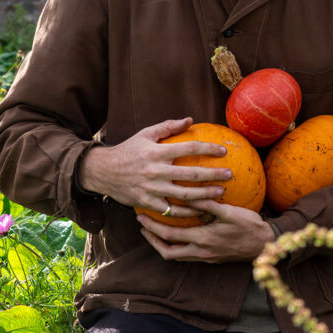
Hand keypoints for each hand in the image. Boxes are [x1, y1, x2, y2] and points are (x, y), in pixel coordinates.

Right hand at [76, 117, 231, 214]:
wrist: (102, 171)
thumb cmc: (128, 151)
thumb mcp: (145, 134)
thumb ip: (168, 127)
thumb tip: (190, 120)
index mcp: (157, 152)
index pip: (188, 148)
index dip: (208, 149)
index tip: (223, 151)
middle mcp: (156, 170)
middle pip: (191, 174)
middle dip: (213, 174)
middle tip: (229, 175)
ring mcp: (152, 188)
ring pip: (184, 195)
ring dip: (205, 195)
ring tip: (220, 193)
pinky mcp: (147, 202)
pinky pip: (171, 210)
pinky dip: (187, 212)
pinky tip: (201, 211)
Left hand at [137, 197, 274, 263]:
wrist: (265, 245)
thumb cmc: (249, 226)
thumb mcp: (229, 211)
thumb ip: (207, 203)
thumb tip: (189, 193)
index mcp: (202, 239)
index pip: (169, 236)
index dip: (152, 228)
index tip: (141, 218)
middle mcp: (201, 252)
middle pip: (167, 252)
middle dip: (153, 241)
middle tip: (143, 228)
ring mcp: (206, 258)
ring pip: (177, 257)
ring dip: (164, 246)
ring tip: (156, 233)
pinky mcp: (211, 259)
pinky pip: (187, 256)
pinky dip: (177, 247)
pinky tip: (177, 236)